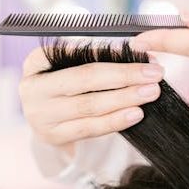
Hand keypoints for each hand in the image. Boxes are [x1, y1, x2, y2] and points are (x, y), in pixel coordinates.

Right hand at [19, 48, 162, 152]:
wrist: (42, 111)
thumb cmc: (59, 79)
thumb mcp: (66, 61)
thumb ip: (95, 55)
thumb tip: (133, 51)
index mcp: (35, 63)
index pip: (78, 56)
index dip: (112, 56)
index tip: (141, 54)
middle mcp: (34, 90)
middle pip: (86, 81)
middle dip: (124, 76)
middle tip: (154, 74)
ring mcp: (42, 117)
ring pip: (90, 107)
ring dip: (124, 99)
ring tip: (150, 92)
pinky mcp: (55, 136)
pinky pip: (90, 129)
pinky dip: (115, 121)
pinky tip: (136, 113)